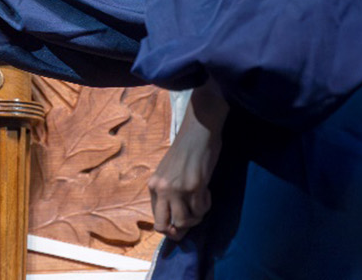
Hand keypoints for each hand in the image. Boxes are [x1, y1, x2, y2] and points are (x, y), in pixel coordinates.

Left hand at [149, 80, 226, 241]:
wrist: (198, 130)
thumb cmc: (186, 150)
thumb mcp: (170, 172)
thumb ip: (169, 193)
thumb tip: (176, 223)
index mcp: (153, 185)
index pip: (156, 218)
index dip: (170, 226)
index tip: (182, 220)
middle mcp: (162, 189)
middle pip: (163, 227)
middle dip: (178, 232)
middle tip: (191, 221)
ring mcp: (177, 189)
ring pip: (184, 222)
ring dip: (196, 218)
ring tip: (200, 202)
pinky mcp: (195, 186)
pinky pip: (201, 210)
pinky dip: (206, 206)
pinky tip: (207, 191)